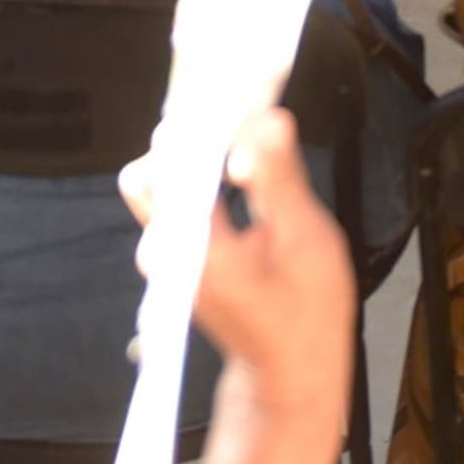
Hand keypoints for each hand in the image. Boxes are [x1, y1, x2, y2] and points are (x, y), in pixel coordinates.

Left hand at [124, 110, 353, 438]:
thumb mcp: (305, 240)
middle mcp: (167, 249)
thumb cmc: (304, 316)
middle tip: (243, 111)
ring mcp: (167, 253)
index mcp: (195, 247)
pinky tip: (239, 165)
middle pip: (158, 165)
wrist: (291, 372)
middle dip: (196, 132)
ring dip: (199, 151)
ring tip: (246, 134)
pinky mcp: (178, 253)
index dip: (202, 118)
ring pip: (163, 179)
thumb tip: (265, 120)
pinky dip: (202, 173)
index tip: (235, 91)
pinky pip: (175, 198)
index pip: (173, 159)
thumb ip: (279, 178)